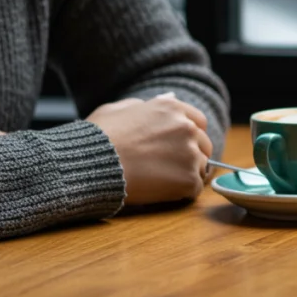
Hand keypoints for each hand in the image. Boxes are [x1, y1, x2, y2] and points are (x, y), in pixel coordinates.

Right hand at [86, 93, 212, 205]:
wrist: (92, 165)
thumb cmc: (98, 138)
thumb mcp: (116, 110)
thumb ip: (140, 106)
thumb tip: (156, 104)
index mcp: (171, 108)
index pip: (198, 122)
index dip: (190, 135)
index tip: (180, 146)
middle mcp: (186, 127)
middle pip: (204, 144)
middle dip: (192, 155)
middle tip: (171, 167)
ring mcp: (190, 153)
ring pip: (201, 167)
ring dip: (187, 174)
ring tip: (162, 181)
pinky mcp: (188, 179)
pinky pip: (194, 187)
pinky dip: (182, 192)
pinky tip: (163, 192)